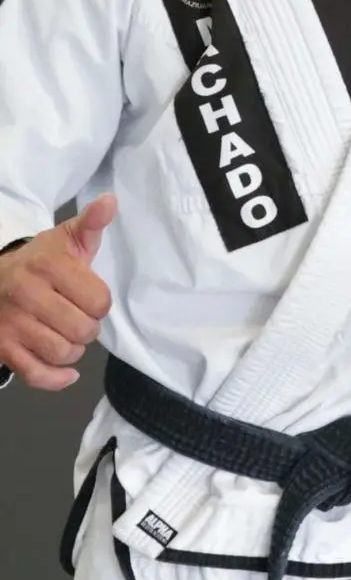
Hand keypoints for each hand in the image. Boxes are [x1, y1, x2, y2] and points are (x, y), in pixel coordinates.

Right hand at [0, 195, 115, 389]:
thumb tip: (110, 201)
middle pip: (82, 330)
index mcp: (46, 265)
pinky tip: (67, 373)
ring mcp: (9, 323)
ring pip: (62, 353)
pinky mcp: (1, 347)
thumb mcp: (64, 239)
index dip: (100, 305)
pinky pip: (35, 374)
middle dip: (88, 328)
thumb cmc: (37, 262)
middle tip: (80, 319)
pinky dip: (56, 379)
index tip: (91, 299)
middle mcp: (25, 294)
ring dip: (74, 351)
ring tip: (69, 337)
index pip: (98, 301)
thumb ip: (90, 224)